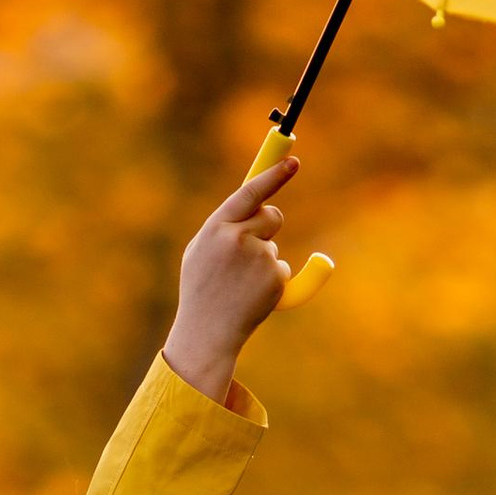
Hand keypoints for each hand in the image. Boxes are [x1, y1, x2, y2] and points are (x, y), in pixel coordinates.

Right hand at [161, 158, 295, 403]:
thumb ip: (225, 225)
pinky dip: (272, 281)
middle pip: (271, 215)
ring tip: (240, 285)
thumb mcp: (202, 250)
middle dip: (267, 226)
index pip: (251, 192)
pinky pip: (281, 269)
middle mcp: (238, 238)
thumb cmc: (202, 290)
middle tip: (249, 251)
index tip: (294, 161)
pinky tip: (252, 296)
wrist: (206, 332)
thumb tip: (254, 199)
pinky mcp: (274, 278)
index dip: (274, 174)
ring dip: (264, 260)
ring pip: (274, 246)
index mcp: (216, 228)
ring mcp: (258, 258)